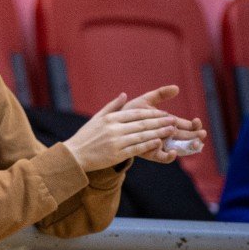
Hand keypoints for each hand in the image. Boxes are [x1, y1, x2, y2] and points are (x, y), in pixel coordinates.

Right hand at [63, 92, 179, 171]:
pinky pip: (136, 148)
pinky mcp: (117, 154)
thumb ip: (112, 106)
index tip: (164, 113)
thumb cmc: (86, 136)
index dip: (152, 113)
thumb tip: (124, 94)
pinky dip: (148, 144)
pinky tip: (158, 142)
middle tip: (173, 120)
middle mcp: (114, 128)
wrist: (75, 154)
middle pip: (142, 123)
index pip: (135, 114)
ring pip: (142, 135)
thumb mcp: (97, 118)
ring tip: (171, 130)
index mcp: (110, 118)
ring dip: (158, 132)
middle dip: (160, 122)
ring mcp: (116, 141)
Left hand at [120, 85, 206, 164]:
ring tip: (195, 144)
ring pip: (180, 149)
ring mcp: (161, 145)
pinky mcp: (151, 153)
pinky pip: (163, 158)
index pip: (186, 125)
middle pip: (187, 138)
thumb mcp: (146, 100)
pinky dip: (169, 156)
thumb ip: (161, 94)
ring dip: (189, 147)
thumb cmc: (131, 111)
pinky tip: (173, 151)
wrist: (114, 123)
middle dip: (196, 137)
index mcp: (168, 123)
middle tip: (202, 134)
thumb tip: (177, 88)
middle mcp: (167, 135)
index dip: (194, 125)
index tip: (197, 121)